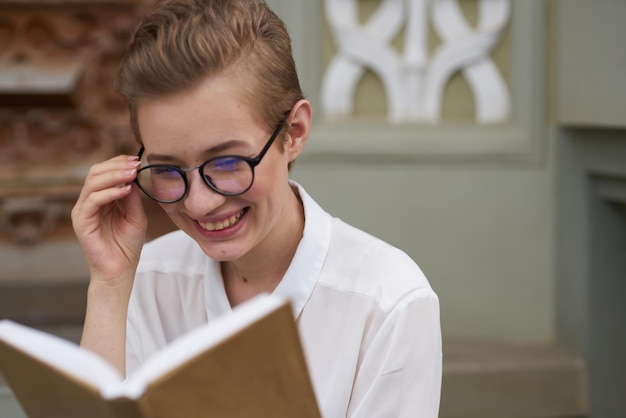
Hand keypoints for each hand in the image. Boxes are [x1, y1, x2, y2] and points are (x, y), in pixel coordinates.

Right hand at [72, 155, 146, 284]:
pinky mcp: (81, 222)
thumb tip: (134, 176)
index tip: (137, 160)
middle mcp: (89, 202)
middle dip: (116, 166)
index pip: (104, 173)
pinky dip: (109, 192)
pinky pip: (92, 200)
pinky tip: (125, 190)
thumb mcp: (136, 216)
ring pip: (92, 183)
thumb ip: (133, 197)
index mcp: (101, 199)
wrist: (120, 270)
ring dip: (114, 175)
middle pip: (96, 173)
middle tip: (136, 164)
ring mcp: (83, 211)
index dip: (119, 163)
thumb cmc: (127, 246)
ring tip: (132, 173)